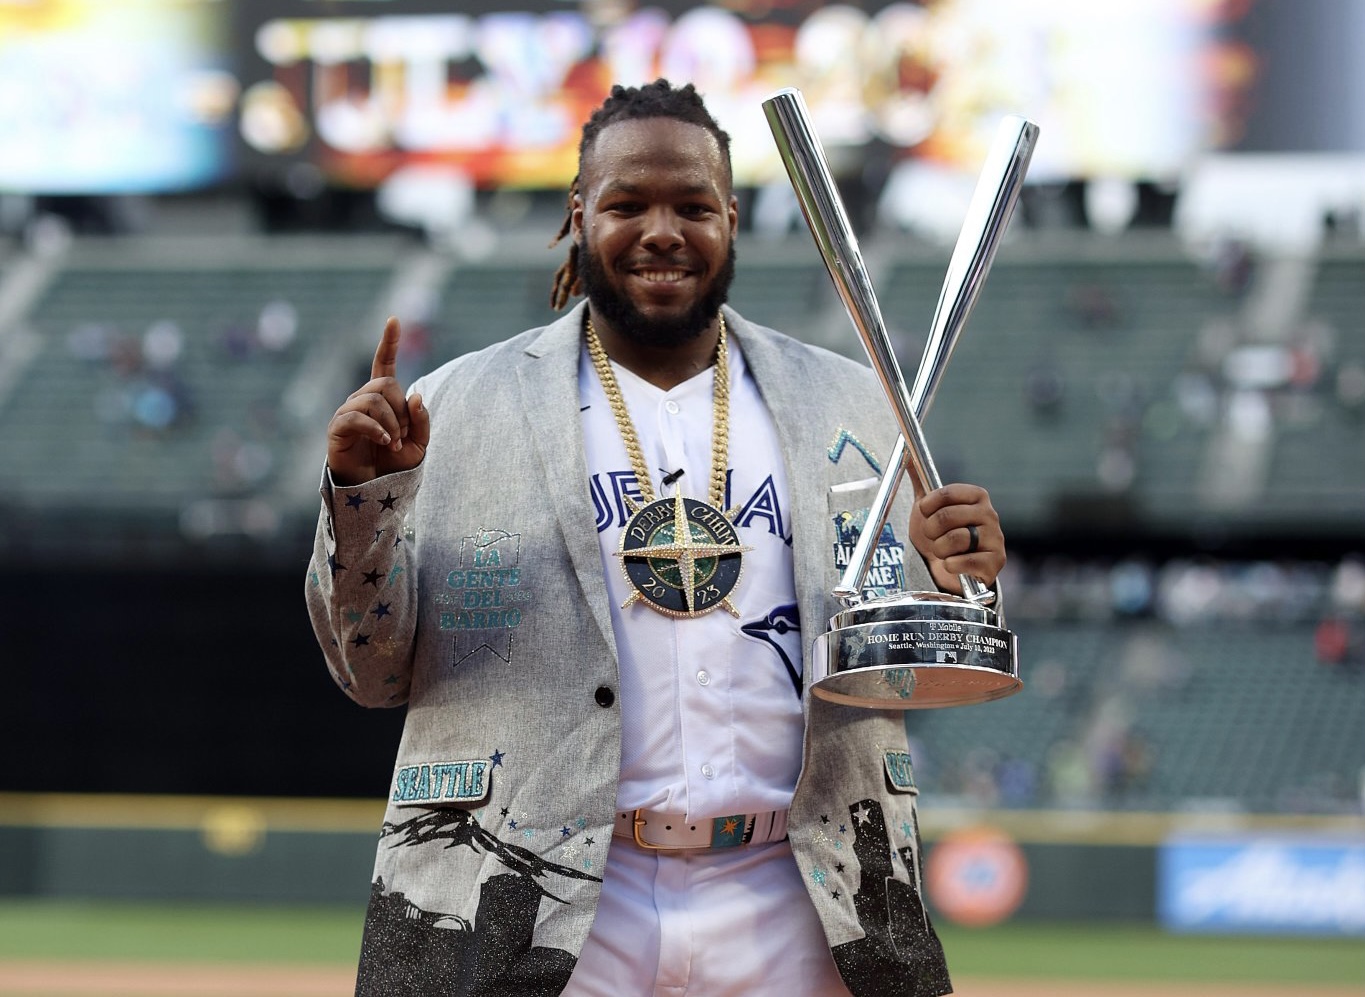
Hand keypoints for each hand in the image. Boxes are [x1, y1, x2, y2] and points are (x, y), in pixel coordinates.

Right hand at [325, 317, 430, 485]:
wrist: (376, 490)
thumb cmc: (395, 465)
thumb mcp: (420, 443)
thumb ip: (421, 420)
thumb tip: (415, 395)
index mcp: (383, 399)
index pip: (384, 364)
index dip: (388, 342)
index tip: (394, 319)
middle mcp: (363, 400)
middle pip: (385, 384)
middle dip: (400, 410)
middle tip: (402, 434)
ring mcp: (348, 412)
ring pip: (373, 399)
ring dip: (391, 423)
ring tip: (393, 443)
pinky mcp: (337, 428)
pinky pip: (357, 416)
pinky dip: (376, 429)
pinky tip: (384, 441)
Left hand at [909, 483, 1005, 592]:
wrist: (945, 569)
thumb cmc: (939, 534)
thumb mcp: (927, 507)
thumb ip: (921, 482)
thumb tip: (909, 454)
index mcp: (977, 496)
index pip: (947, 493)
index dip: (928, 506)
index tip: (924, 512)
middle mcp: (991, 514)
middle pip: (947, 517)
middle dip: (931, 530)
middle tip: (933, 536)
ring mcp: (995, 539)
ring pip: (954, 539)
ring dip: (939, 549)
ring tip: (943, 551)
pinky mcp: (995, 562)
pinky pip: (963, 561)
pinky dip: (950, 565)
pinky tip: (952, 564)